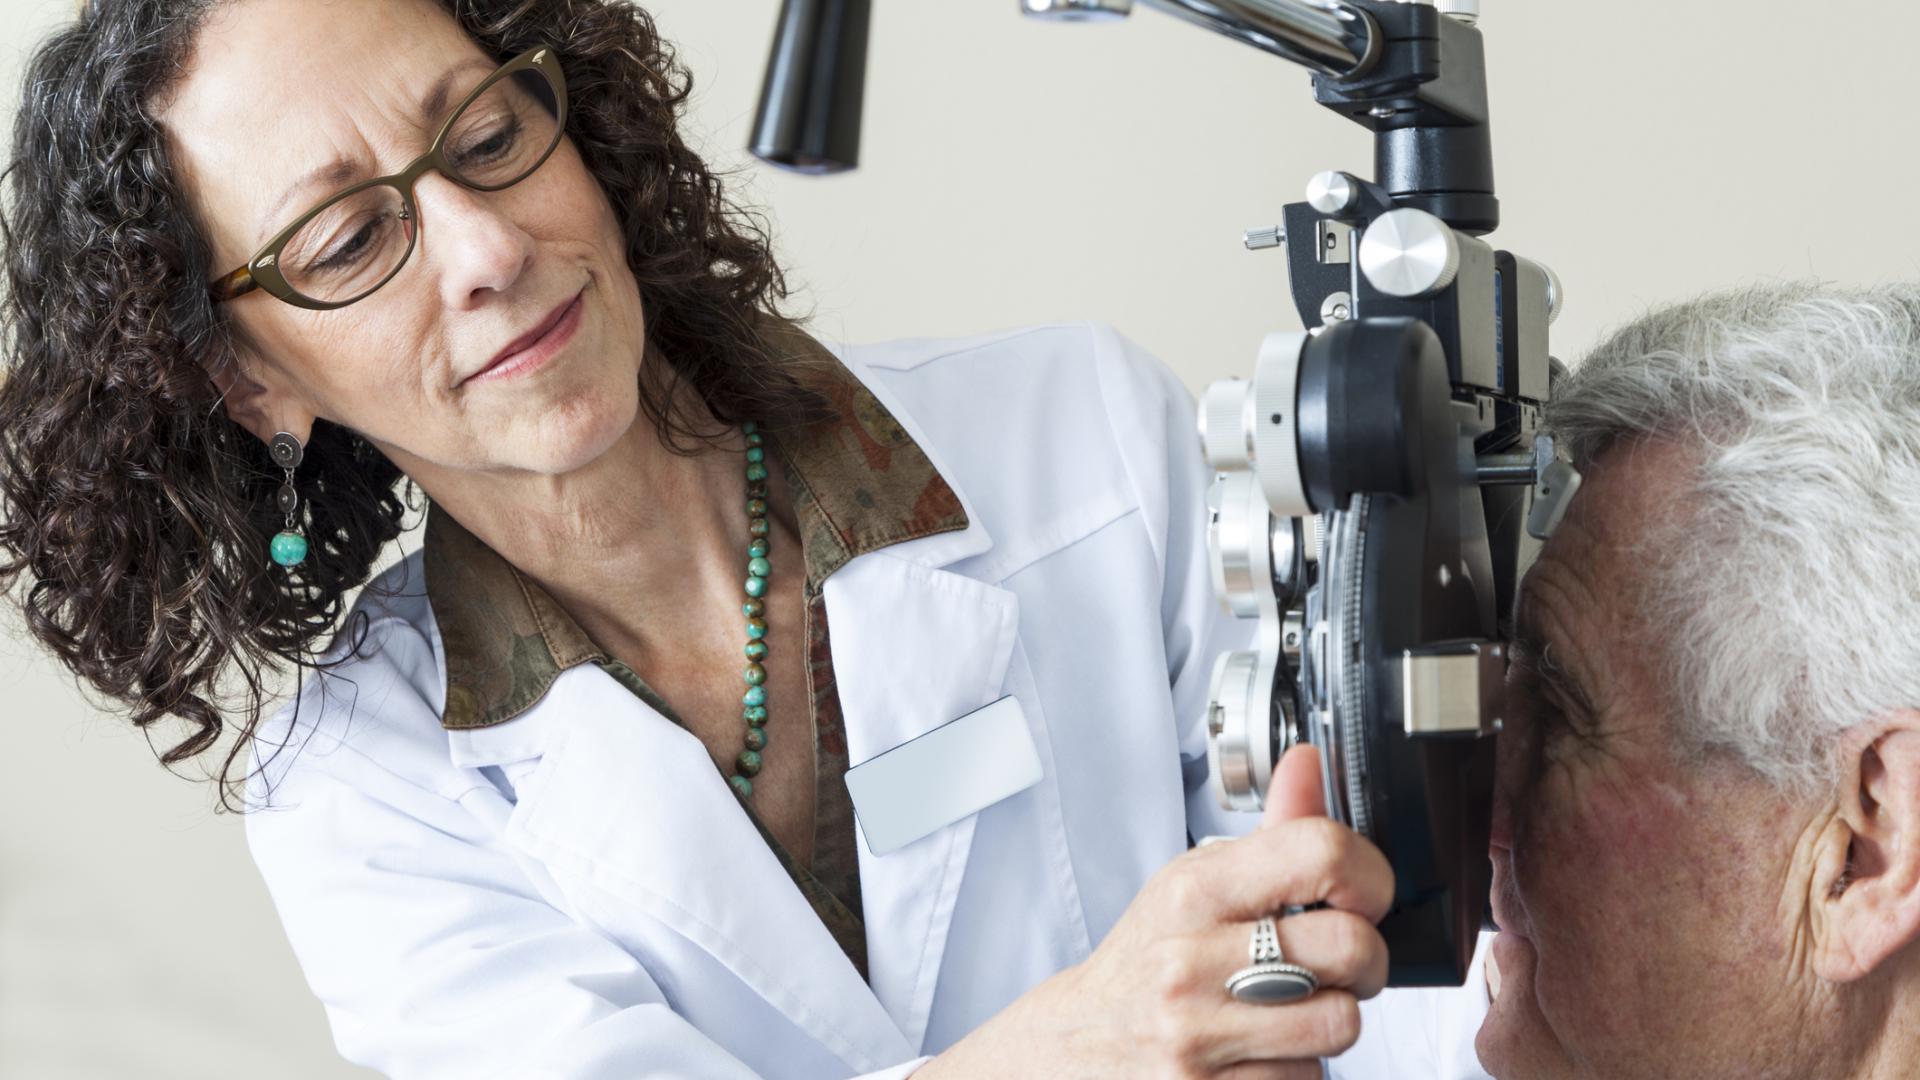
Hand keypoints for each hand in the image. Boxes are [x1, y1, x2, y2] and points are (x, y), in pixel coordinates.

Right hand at [918, 744, 1393, 1078]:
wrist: (1074, 1048)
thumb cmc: (1144, 964)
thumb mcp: (1190, 889)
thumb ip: (1268, 836)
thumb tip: (1307, 763)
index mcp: (1192, 891)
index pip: (1322, 853)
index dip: (1370, 875)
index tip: (1365, 894)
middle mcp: (1192, 961)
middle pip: (1352, 947)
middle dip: (1367, 960)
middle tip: (1341, 964)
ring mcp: (1199, 1037)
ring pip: (1341, 1024)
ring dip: (1332, 1020)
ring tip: (1294, 1009)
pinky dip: (1298, 1070)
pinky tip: (1262, 1051)